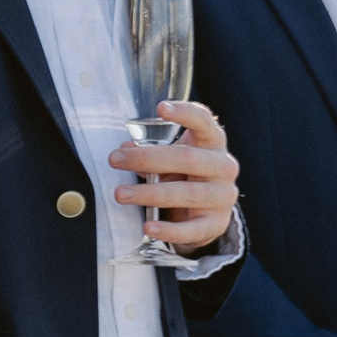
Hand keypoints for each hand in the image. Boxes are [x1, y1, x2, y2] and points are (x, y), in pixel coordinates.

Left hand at [110, 99, 239, 251]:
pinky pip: (193, 229)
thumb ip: (148, 152)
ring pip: (187, 192)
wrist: (205, 213)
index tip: (161, 107)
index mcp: (212, 144)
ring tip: (120, 194)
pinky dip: (169, 229)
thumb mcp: (168, 160)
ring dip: (149, 193)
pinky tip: (148, 228)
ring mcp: (222, 196)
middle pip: (187, 158)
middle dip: (147, 159)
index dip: (185, 114)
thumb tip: (122, 150)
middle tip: (114, 159)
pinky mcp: (217, 223)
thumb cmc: (183, 176)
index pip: (204, 123)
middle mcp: (222, 167)